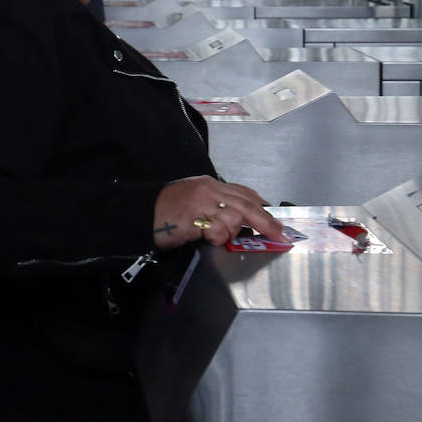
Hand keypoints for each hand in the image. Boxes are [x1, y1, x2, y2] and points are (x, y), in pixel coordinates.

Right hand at [151, 176, 287, 248]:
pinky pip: (217, 230)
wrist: (141, 212)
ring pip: (234, 219)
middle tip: (280, 233)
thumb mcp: (194, 200)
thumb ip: (215, 205)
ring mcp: (202, 202)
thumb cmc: (166, 210)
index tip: (274, 217)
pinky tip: (204, 237)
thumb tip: (238, 219)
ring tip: (213, 236)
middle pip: (246, 205)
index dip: (261, 206)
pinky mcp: (195, 216)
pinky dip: (216, 237)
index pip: (243, 192)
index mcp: (209, 184)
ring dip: (229, 233)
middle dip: (266, 221)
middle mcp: (208, 190)